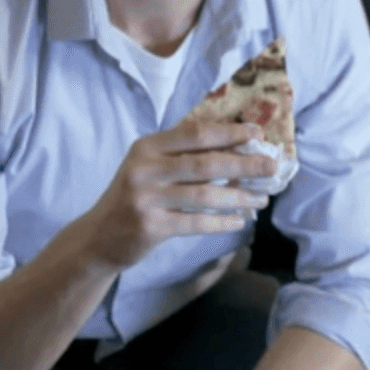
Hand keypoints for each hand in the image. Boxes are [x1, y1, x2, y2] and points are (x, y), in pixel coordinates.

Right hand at [81, 119, 277, 269]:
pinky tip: (240, 221)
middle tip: (272, 166)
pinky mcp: (150, 226)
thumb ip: (181, 155)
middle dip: (244, 163)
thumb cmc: (134, 197)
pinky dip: (221, 221)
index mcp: (147, 147)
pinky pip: (196, 222)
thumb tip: (236, 147)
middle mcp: (144, 169)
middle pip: (205, 163)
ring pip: (205, 194)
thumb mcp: (148, 167)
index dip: (230, 132)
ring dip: (239, 196)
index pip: (195, 133)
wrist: (97, 238)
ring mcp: (146, 198)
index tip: (258, 132)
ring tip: (262, 198)